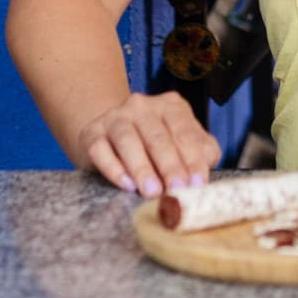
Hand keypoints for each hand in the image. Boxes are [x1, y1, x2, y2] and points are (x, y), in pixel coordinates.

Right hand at [74, 91, 220, 195]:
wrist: (110, 132)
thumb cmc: (154, 142)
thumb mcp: (180, 142)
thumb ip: (199, 151)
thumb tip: (205, 168)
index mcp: (170, 106)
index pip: (184, 131)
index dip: (192, 159)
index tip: (197, 183)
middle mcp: (142, 106)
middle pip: (158, 137)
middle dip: (169, 166)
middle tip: (177, 190)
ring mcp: (115, 117)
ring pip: (128, 140)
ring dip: (142, 168)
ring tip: (152, 192)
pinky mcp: (92, 133)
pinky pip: (101, 150)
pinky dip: (114, 168)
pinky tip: (126, 185)